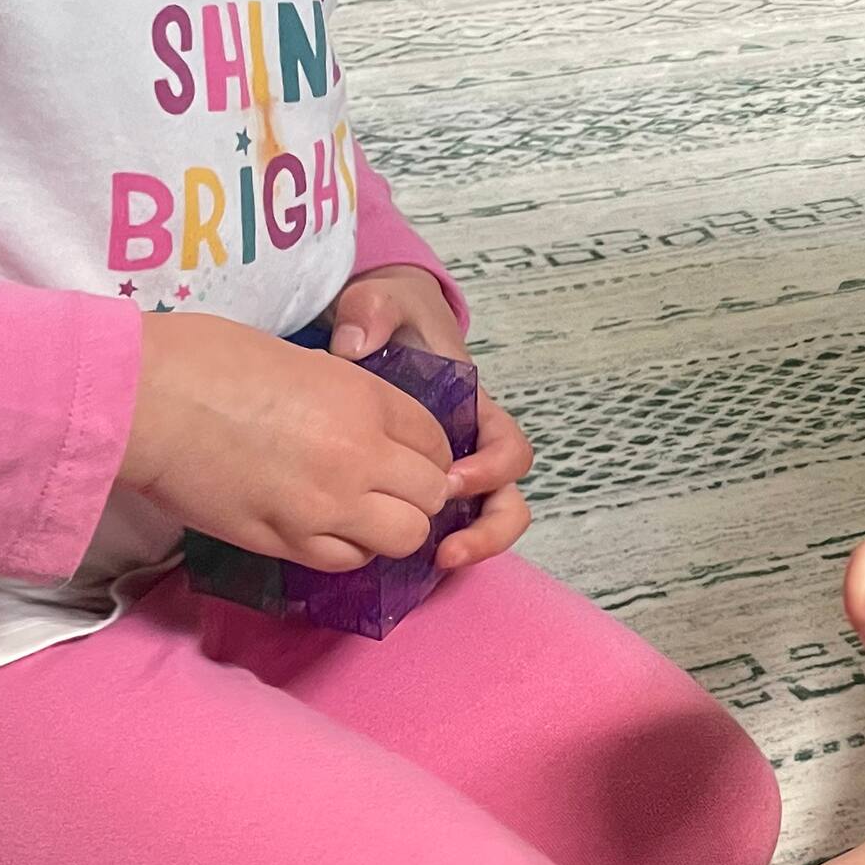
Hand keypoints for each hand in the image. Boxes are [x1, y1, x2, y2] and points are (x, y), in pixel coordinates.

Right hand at [122, 310, 454, 570]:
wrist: (142, 400)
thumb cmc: (206, 362)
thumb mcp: (302, 362)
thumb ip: (348, 398)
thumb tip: (367, 425)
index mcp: (364, 399)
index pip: (437, 441)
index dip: (428, 452)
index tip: (408, 455)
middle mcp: (358, 455)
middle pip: (431, 494)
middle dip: (418, 493)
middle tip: (389, 488)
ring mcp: (324, 504)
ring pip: (403, 537)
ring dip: (390, 527)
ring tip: (360, 513)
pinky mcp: (285, 541)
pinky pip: (346, 560)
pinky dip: (347, 549)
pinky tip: (324, 530)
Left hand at [326, 267, 534, 566]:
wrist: (366, 328)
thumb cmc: (386, 315)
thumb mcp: (382, 301)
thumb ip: (372, 312)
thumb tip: (354, 346)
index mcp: (475, 410)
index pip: (509, 450)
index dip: (490, 470)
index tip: (449, 480)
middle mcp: (470, 449)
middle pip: (507, 501)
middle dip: (488, 531)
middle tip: (447, 548)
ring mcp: (446, 472)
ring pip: (479, 522)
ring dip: (467, 547)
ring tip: (431, 564)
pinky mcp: (414, 486)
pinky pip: (435, 524)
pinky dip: (423, 544)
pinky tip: (387, 553)